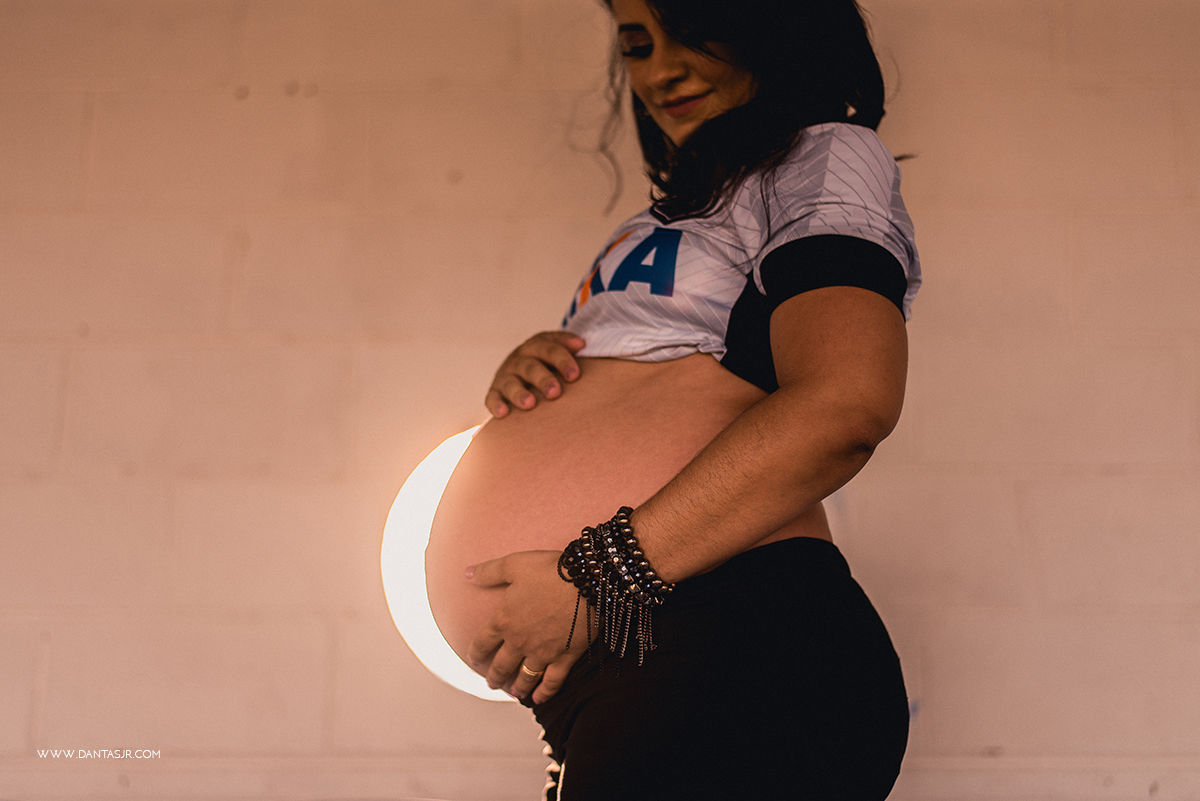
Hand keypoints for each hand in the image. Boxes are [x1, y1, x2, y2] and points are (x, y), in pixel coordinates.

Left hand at [465, 550, 587, 703]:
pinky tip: (539, 698)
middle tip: (492, 683)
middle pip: (501, 665)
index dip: (475, 654)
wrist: (586, 581)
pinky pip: (552, 682)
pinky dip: (545, 693)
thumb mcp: (514, 564)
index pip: (482, 643)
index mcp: (504, 620)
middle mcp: (519, 641)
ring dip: (517, 687)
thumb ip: (489, 572)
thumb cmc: (550, 570)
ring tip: (514, 693)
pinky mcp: (564, 658)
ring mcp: (542, 652)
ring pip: (525, 677)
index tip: (473, 660)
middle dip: (494, 676)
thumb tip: (468, 574)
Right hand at [486, 331, 584, 417]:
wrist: (519, 365)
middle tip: (555, 392)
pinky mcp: (495, 391)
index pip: (550, 350)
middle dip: (543, 379)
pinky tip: (503, 413)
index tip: (574, 375)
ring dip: (519, 393)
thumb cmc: (546, 360)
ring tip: (530, 404)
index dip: (562, 361)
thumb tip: (580, 344)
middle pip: (531, 368)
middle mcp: (519, 360)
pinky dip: (496, 404)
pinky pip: (492, 398)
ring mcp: (506, 376)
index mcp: (536, 346)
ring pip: (511, 383)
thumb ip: (567, 344)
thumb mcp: (554, 347)